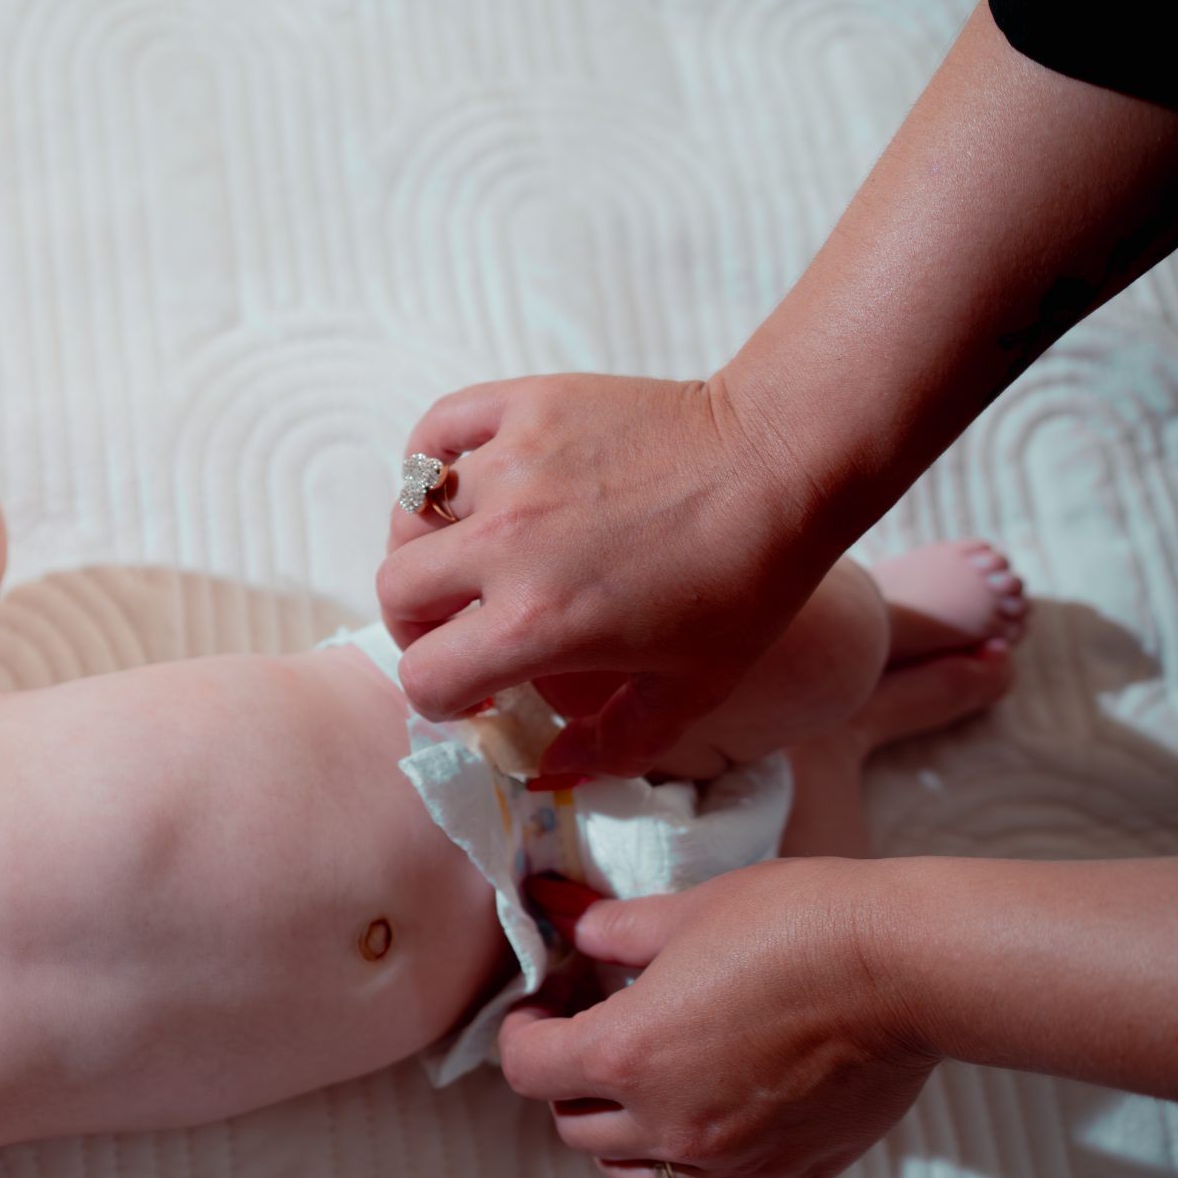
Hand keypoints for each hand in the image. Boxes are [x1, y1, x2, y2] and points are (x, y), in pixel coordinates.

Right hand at [378, 372, 841, 776]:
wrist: (782, 461)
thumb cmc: (747, 580)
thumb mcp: (693, 688)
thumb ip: (613, 744)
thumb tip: (544, 770)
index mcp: (539, 622)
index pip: (426, 677)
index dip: (442, 700)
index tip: (473, 695)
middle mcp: (507, 543)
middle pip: (395, 593)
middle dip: (418, 626)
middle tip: (458, 629)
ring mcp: (511, 467)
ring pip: (411, 513)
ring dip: (427, 546)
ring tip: (466, 557)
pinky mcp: (525, 407)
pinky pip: (439, 432)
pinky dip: (434, 460)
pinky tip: (465, 484)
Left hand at [498, 864, 938, 1177]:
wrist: (905, 968)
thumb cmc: (795, 924)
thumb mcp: (686, 909)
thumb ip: (616, 930)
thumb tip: (576, 929)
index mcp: (627, 1053)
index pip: (527, 1068)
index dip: (522, 1032)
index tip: (542, 1006)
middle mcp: (667, 1122)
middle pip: (573, 1126)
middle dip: (569, 1078)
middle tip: (595, 1031)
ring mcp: (728, 1162)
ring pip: (632, 1176)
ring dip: (620, 1136)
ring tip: (647, 1084)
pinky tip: (699, 1149)